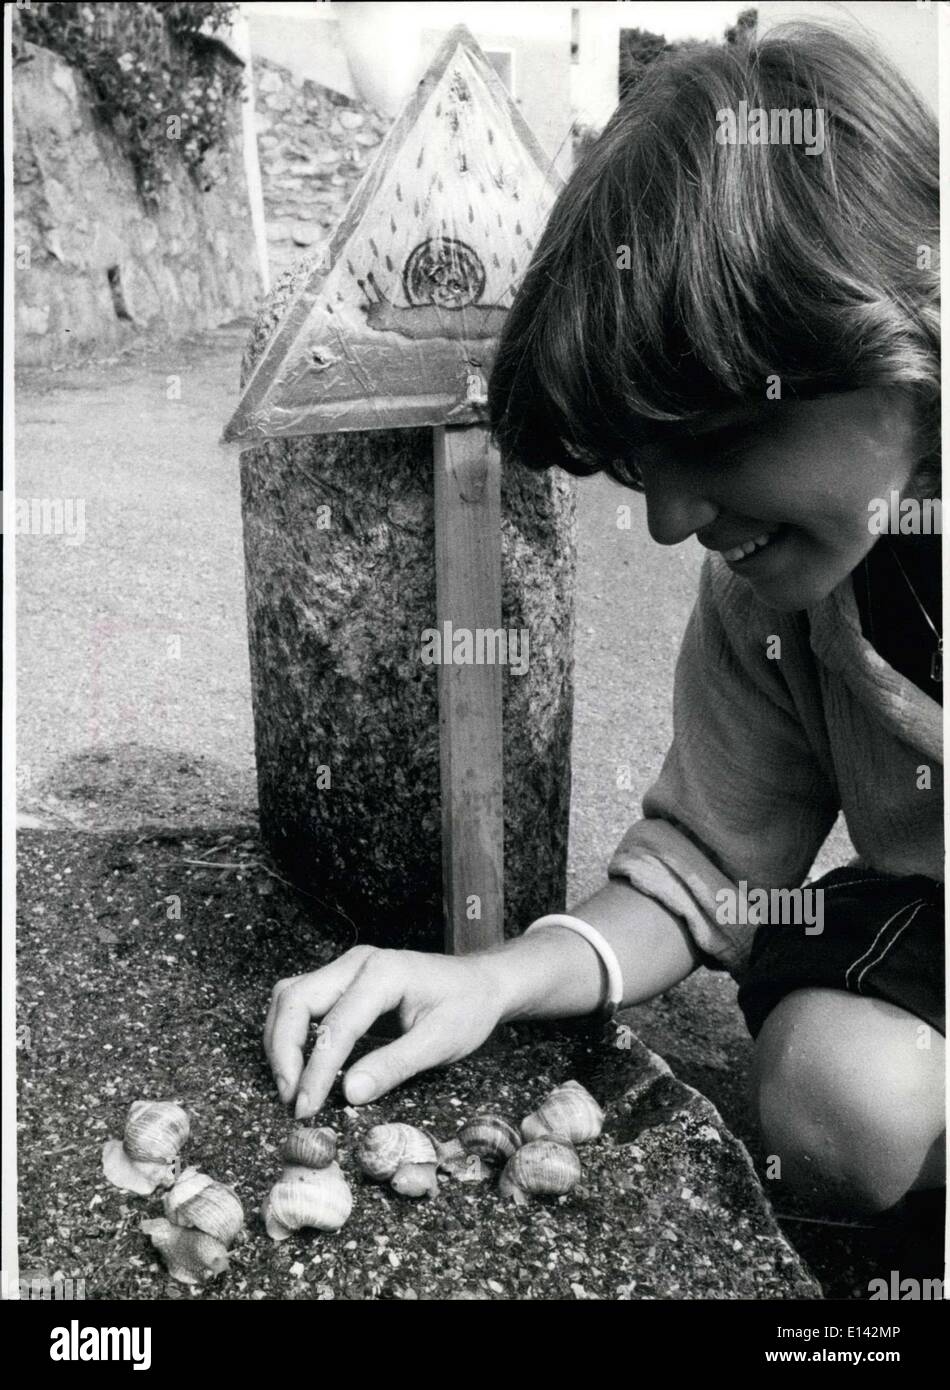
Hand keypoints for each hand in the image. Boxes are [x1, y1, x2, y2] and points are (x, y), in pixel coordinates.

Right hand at [264, 946, 505, 1118]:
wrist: (480, 983)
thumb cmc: (467, 1008)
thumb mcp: (441, 1042)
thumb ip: (395, 1066)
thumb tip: (349, 1093)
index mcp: (384, 973)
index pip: (335, 1024)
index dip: (316, 1070)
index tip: (306, 1108)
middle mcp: (358, 963)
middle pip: (295, 998)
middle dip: (283, 1051)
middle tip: (290, 1098)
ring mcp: (347, 968)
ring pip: (290, 996)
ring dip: (280, 1040)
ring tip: (290, 1085)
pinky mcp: (343, 980)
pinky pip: (301, 999)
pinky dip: (290, 1031)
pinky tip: (299, 1064)